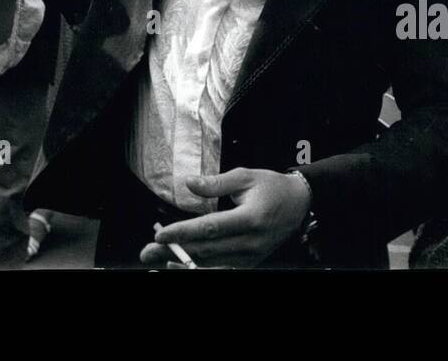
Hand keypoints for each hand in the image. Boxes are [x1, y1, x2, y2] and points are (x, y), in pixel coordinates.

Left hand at [138, 168, 310, 268]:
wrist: (300, 205)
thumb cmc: (272, 187)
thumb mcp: (245, 177)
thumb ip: (215, 183)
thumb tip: (189, 183)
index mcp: (249, 219)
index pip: (210, 228)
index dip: (184, 232)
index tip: (161, 234)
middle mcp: (250, 243)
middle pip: (206, 251)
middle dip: (173, 251)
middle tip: (147, 251)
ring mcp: (250, 257)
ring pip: (211, 265)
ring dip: (183, 263)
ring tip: (158, 259)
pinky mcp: (250, 263)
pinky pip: (222, 270)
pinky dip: (200, 269)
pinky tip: (181, 265)